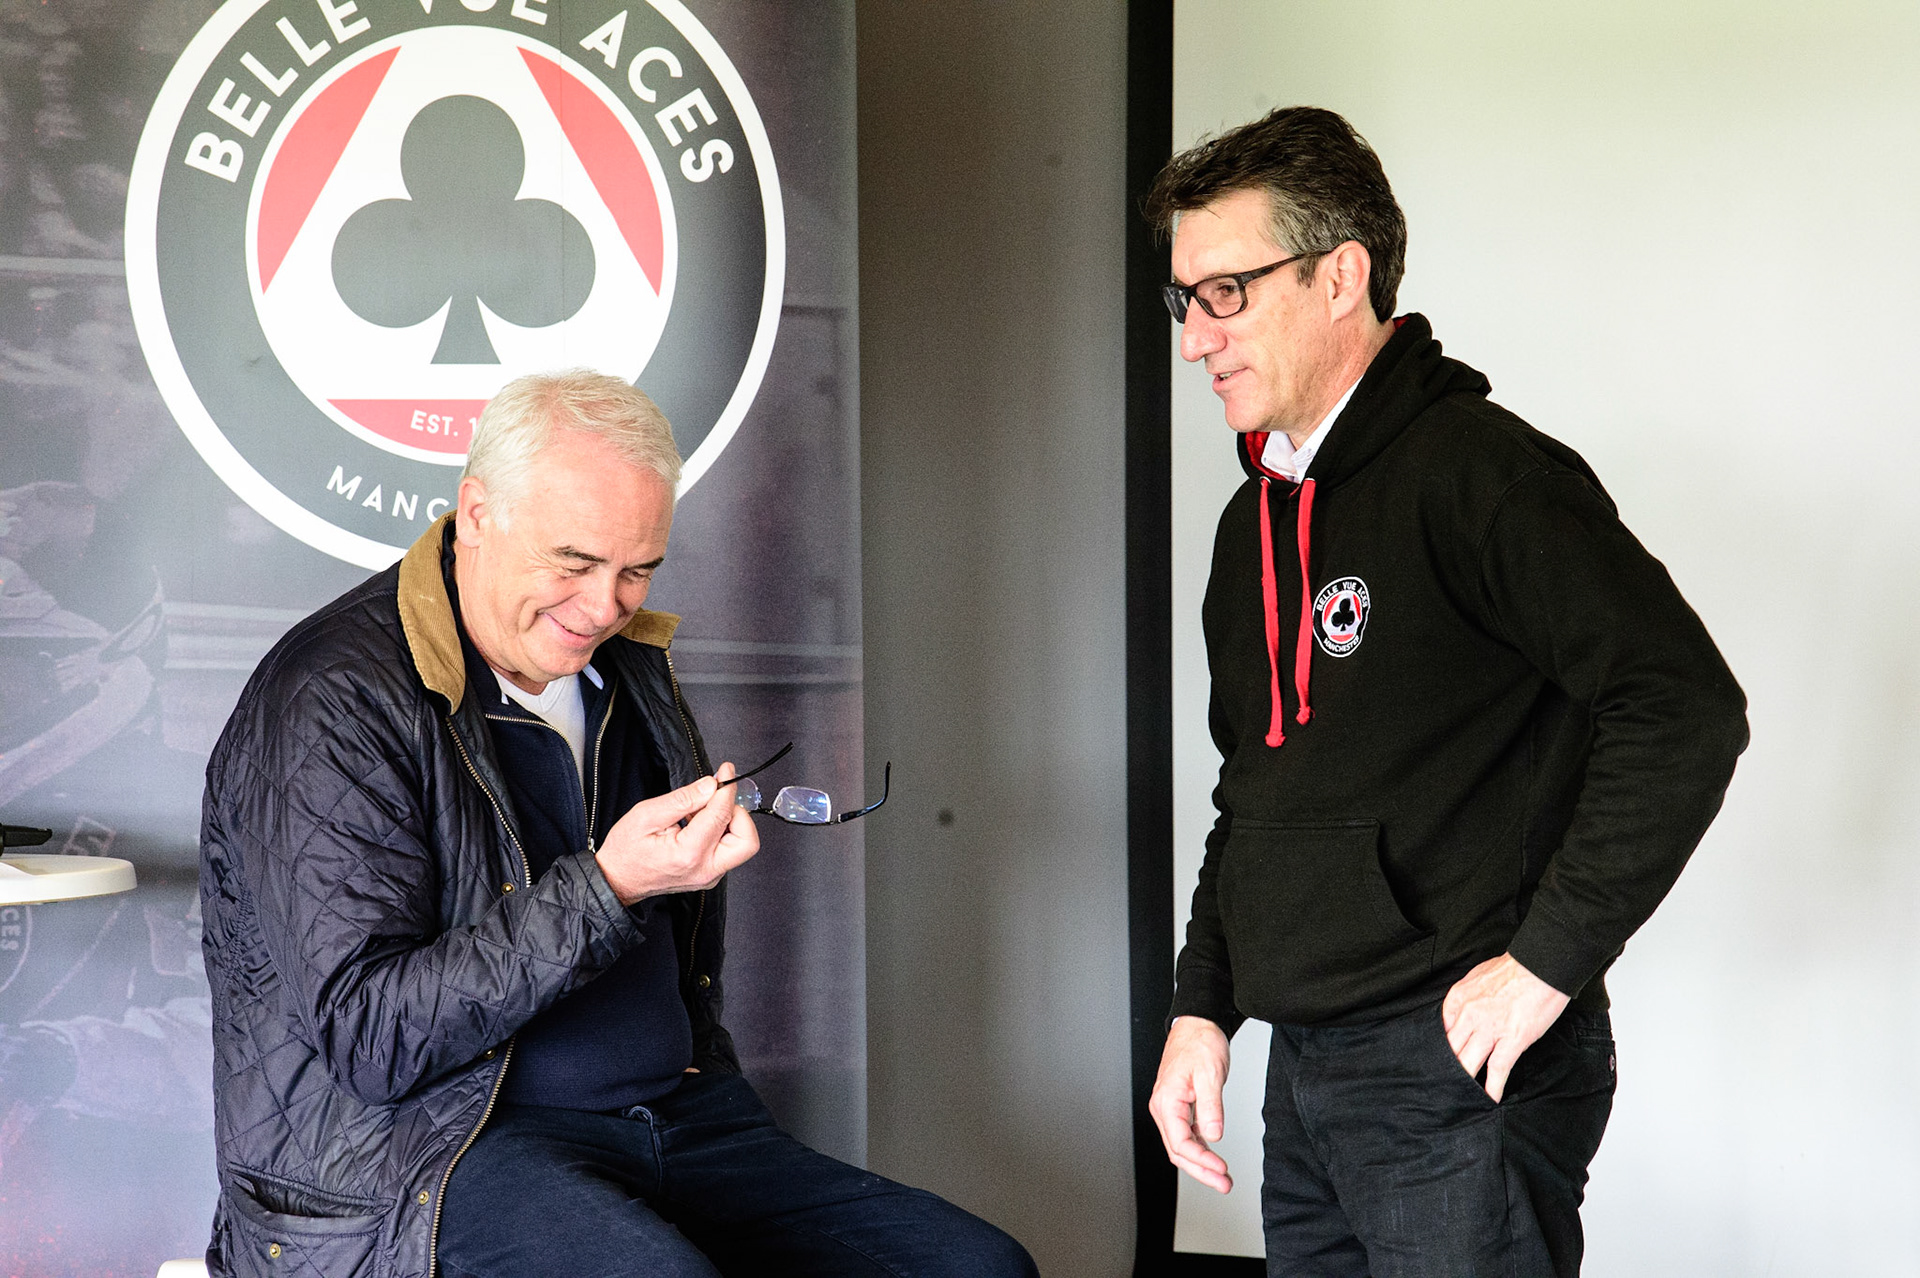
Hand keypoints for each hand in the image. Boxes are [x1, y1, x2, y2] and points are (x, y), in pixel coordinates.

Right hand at [595, 763, 759, 904]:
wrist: (616, 880)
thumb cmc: (626, 851)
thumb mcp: (647, 815)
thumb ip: (683, 799)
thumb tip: (710, 785)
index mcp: (689, 853)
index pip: (721, 814)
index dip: (726, 788)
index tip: (726, 772)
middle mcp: (705, 869)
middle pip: (747, 840)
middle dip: (738, 813)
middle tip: (717, 799)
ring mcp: (709, 876)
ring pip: (741, 846)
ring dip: (728, 822)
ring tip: (698, 813)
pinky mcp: (709, 876)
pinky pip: (729, 851)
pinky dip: (720, 832)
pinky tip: (697, 824)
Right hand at [1147, 1015, 1232, 1192]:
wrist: (1197, 1024)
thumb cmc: (1200, 1043)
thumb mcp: (1210, 1074)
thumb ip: (1210, 1107)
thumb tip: (1213, 1137)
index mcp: (1166, 1101)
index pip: (1180, 1142)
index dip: (1201, 1161)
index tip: (1221, 1169)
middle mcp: (1163, 1107)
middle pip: (1178, 1150)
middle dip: (1201, 1171)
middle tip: (1223, 1185)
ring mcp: (1170, 1108)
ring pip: (1181, 1146)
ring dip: (1201, 1164)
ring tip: (1222, 1178)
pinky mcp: (1179, 1106)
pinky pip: (1186, 1135)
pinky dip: (1200, 1149)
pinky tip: (1213, 1157)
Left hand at [1441, 953, 1568, 1102]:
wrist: (1542, 965)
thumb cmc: (1515, 968)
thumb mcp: (1477, 977)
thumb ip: (1466, 998)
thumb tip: (1461, 1012)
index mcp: (1458, 999)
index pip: (1441, 1032)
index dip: (1440, 1051)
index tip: (1438, 1063)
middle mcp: (1469, 1016)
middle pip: (1450, 1051)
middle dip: (1445, 1070)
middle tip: (1440, 1086)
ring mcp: (1489, 1030)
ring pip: (1468, 1063)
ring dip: (1464, 1083)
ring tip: (1460, 1098)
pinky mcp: (1512, 1040)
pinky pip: (1497, 1070)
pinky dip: (1492, 1088)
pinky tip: (1489, 1099)